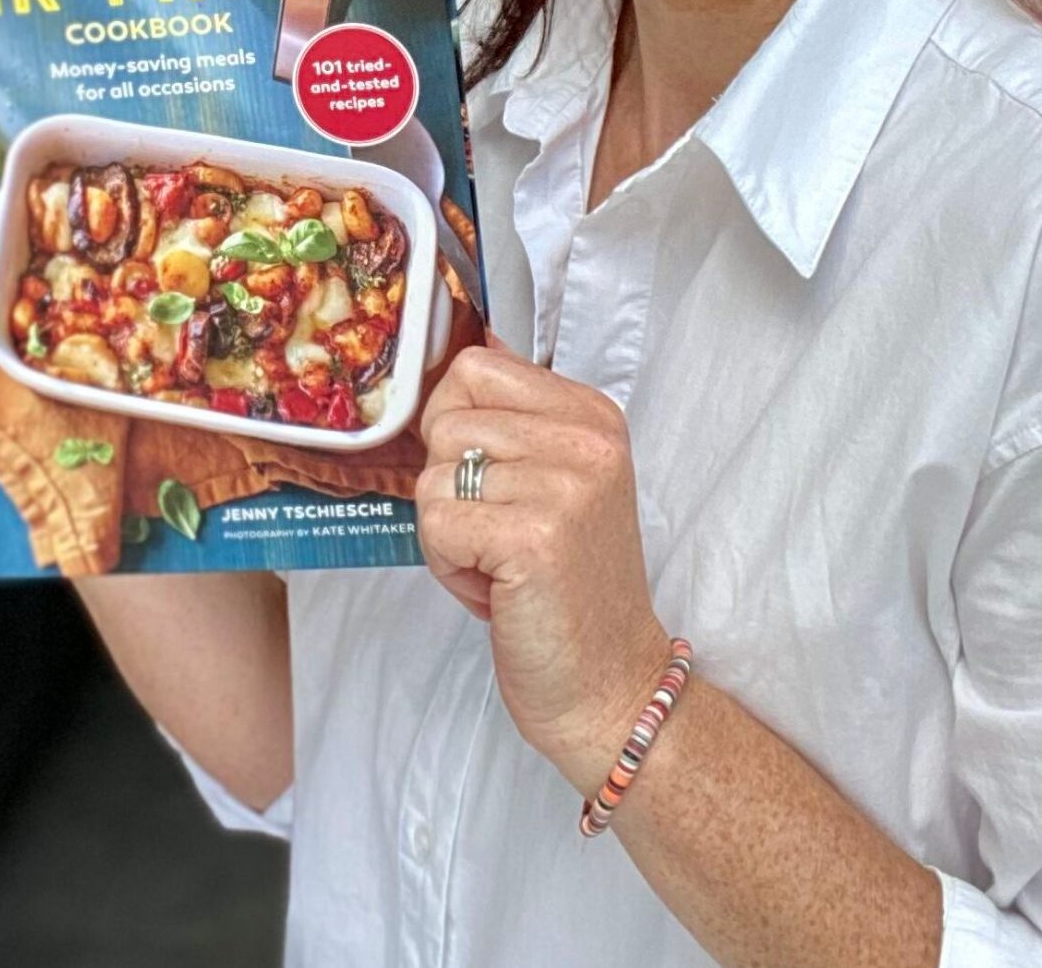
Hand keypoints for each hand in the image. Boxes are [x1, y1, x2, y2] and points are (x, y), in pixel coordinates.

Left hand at [416, 340, 670, 791]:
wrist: (608, 684)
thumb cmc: (568, 586)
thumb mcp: (559, 479)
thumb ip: (514, 420)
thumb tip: (455, 358)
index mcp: (591, 413)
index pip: (475, 367)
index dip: (452, 424)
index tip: (483, 476)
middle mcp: (586, 439)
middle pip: (446, 421)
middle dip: (448, 486)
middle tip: (496, 534)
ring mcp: (565, 484)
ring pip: (433, 475)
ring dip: (448, 533)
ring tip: (499, 564)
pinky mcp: (534, 535)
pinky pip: (436, 522)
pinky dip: (449, 567)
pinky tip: (496, 589)